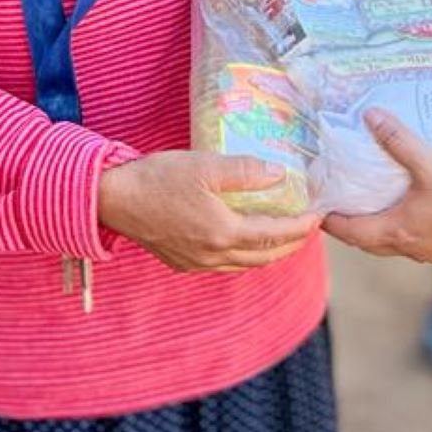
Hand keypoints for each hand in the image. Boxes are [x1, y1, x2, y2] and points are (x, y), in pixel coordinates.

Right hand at [98, 152, 321, 272]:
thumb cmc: (158, 178)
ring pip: (243, 265)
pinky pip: (222, 266)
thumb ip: (246, 172)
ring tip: (281, 239)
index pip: (273, 235)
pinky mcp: (180, 262)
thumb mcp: (206, 166)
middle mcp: (213, 255)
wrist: (113, 199)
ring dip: (267, 254)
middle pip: (263, 258)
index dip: (299, 227)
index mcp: (223, 232)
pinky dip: (242, 257)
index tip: (318, 217)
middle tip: (307, 232)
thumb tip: (279, 175)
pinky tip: (242, 243)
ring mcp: (195, 263)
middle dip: (290, 246)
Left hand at [323, 114, 431, 263]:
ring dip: (377, 227)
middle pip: (367, 241)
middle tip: (340, 202)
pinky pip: (413, 241)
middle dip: (351, 224)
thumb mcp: (431, 163)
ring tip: (372, 202)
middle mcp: (408, 248)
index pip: (348, 232)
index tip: (316, 208)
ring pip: (391, 243)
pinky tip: (412, 208)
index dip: (329, 220)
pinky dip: (402, 227)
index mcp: (396, 231)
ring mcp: (429, 253)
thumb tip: (370, 116)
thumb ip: (398, 140)